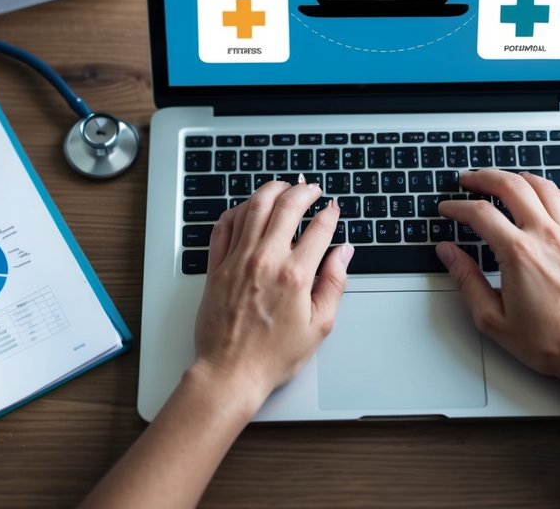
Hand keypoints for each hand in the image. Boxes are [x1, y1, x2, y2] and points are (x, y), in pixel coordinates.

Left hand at [192, 179, 353, 407]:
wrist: (230, 373)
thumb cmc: (273, 356)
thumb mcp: (319, 326)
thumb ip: (334, 283)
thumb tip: (343, 254)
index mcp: (294, 275)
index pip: (318, 229)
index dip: (330, 214)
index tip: (333, 209)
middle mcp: (265, 260)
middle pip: (286, 206)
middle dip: (303, 191)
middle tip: (311, 189)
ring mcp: (237, 260)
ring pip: (254, 207)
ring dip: (271, 190)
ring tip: (283, 187)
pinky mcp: (216, 267)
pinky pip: (224, 225)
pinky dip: (238, 209)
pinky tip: (248, 208)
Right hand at [436, 169, 559, 394]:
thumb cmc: (552, 343)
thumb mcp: (494, 320)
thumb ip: (467, 281)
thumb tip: (449, 253)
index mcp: (520, 254)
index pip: (481, 213)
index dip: (457, 207)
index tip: (447, 209)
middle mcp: (546, 236)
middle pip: (512, 186)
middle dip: (484, 177)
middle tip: (468, 180)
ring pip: (542, 186)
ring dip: (516, 177)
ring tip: (500, 180)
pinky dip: (548, 189)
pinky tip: (539, 194)